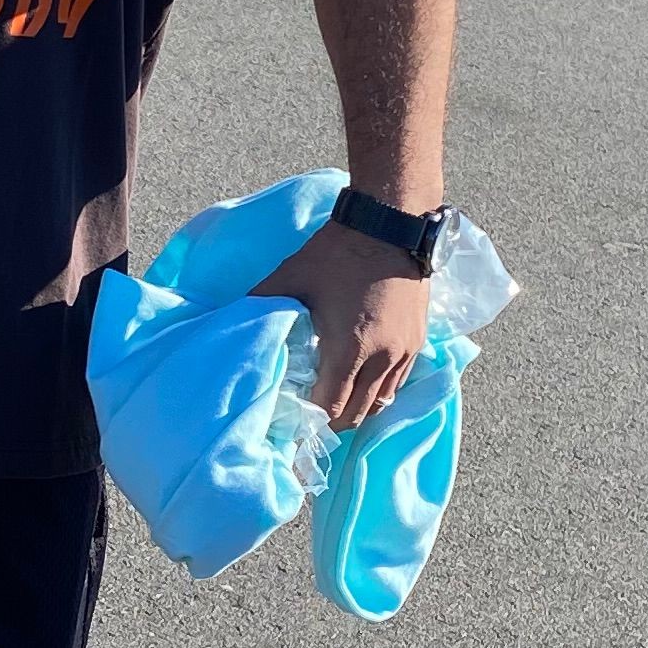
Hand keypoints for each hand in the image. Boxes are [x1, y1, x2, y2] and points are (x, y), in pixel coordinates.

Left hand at [255, 219, 430, 428]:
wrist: (390, 225)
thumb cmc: (337, 253)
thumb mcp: (291, 277)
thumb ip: (259, 304)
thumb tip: (229, 322)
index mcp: (349, 349)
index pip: (331, 408)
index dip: (312, 421)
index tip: (295, 420)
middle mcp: (382, 358)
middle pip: (357, 414)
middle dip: (332, 422)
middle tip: (311, 421)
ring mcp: (404, 352)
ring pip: (380, 404)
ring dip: (357, 409)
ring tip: (335, 405)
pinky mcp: (417, 342)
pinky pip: (397, 384)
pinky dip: (377, 392)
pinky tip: (359, 383)